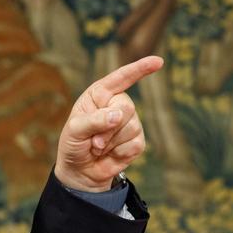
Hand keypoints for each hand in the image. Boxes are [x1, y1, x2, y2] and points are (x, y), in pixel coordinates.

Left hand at [54, 56, 160, 191]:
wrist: (80, 170)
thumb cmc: (74, 144)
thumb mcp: (74, 130)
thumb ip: (93, 120)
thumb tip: (118, 115)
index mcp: (100, 94)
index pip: (121, 78)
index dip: (140, 69)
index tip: (157, 61)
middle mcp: (117, 104)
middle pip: (126, 107)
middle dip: (108, 128)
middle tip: (93, 141)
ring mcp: (130, 122)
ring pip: (131, 127)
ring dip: (110, 142)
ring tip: (98, 148)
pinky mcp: (137, 141)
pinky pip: (134, 144)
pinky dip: (118, 152)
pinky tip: (110, 154)